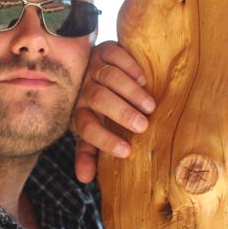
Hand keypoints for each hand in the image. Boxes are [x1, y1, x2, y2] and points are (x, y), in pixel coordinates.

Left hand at [72, 41, 155, 182]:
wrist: (89, 68)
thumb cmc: (95, 108)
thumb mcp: (89, 129)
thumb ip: (87, 152)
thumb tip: (84, 179)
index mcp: (78, 111)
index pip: (86, 127)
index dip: (104, 140)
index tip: (126, 151)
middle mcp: (83, 89)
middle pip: (99, 99)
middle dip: (120, 113)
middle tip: (142, 125)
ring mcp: (92, 67)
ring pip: (109, 77)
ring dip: (130, 92)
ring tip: (149, 106)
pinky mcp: (104, 49)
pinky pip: (115, 54)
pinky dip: (130, 67)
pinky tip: (144, 80)